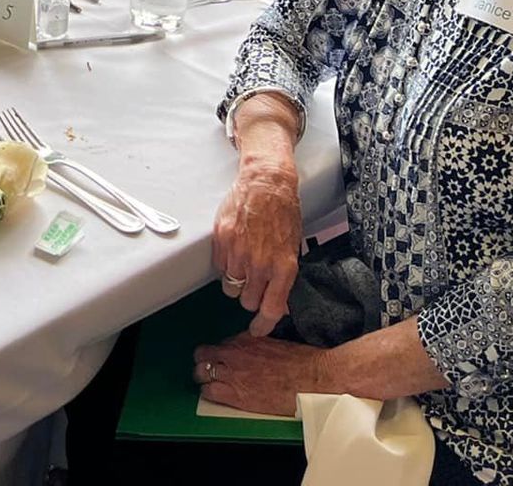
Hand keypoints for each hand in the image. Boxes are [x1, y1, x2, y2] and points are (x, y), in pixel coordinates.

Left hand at [193, 336, 330, 416]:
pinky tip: (217, 395)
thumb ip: (253, 344)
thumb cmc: (299, 362)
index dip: (216, 353)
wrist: (311, 379)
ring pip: (201, 374)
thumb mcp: (272, 342)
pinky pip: (209, 393)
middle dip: (204, 363)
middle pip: (202, 356)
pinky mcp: (237, 395)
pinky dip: (210, 394)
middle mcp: (234, 354)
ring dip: (204, 378)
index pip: (216, 344)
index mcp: (244, 339)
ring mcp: (233, 374)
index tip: (219, 358)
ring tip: (210, 383)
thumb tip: (247, 347)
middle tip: (209, 370)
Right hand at [211, 160, 302, 336]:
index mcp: (283, 268)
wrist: (267, 182)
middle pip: (247, 300)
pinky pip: (220, 267)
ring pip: (230, 286)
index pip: (271, 309)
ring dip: (236, 280)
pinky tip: (235, 248)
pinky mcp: (222, 240)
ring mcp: (238, 252)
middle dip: (250, 296)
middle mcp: (260, 264)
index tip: (257, 329)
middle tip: (254, 283)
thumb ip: (284, 276)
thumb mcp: (293, 247)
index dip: (263, 324)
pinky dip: (226, 263)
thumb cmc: (284, 212)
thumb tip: (279, 302)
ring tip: (244, 262)